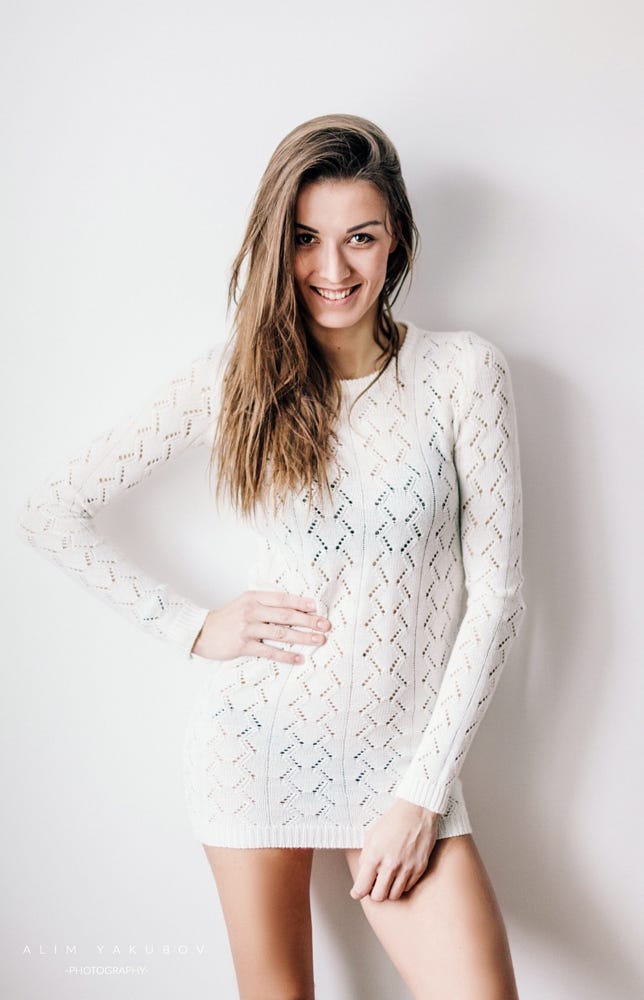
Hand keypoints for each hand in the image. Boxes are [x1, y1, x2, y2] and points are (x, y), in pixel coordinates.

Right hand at [190, 590, 330, 662]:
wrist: (200, 631)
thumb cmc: (226, 618)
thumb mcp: (244, 603)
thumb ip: (264, 603)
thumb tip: (292, 608)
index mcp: (253, 597)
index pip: (282, 598)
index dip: (301, 602)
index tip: (317, 607)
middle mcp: (252, 610)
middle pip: (286, 615)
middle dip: (308, 620)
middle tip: (325, 625)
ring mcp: (247, 628)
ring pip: (281, 633)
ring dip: (302, 637)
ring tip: (319, 641)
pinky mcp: (243, 645)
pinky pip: (269, 651)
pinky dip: (286, 656)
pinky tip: (299, 659)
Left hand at [349, 799, 440, 901]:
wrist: (417, 811)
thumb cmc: (393, 820)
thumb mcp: (371, 835)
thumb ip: (366, 857)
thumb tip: (364, 874)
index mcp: (374, 856)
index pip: (362, 888)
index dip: (357, 893)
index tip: (357, 892)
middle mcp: (390, 865)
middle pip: (378, 897)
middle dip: (374, 892)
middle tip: (374, 884)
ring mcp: (406, 869)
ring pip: (394, 896)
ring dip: (388, 890)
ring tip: (387, 879)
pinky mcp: (419, 869)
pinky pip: (407, 888)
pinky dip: (402, 884)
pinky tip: (400, 873)